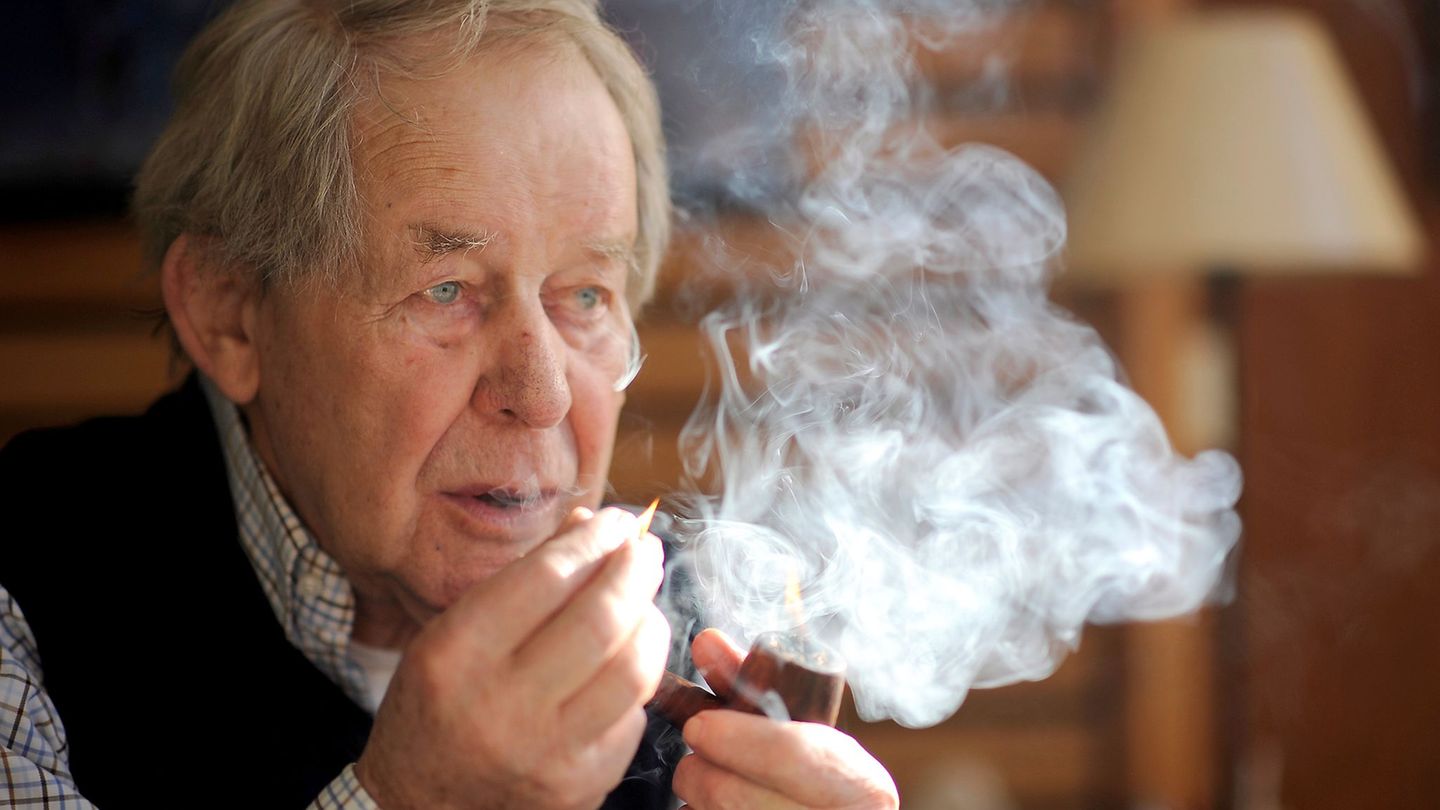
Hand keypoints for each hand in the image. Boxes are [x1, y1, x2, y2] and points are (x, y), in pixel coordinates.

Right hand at [355, 507, 671, 809]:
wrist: (421, 804)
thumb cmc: (437, 704)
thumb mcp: (453, 631)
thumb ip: (525, 576)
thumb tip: (589, 524)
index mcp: (456, 654)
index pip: (547, 578)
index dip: (594, 540)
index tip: (617, 522)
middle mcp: (500, 707)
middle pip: (599, 621)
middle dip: (634, 572)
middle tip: (646, 550)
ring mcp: (545, 753)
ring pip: (632, 671)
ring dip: (651, 622)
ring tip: (645, 601)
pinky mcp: (580, 785)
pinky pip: (633, 717)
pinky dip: (639, 678)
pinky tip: (628, 659)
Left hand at [674, 629, 898, 808]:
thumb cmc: (816, 784)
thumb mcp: (805, 735)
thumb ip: (757, 690)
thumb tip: (706, 641)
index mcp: (862, 788)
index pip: (791, 757)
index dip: (737, 739)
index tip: (699, 726)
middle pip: (737, 798)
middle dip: (702, 773)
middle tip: (698, 759)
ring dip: (698, 800)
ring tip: (713, 786)